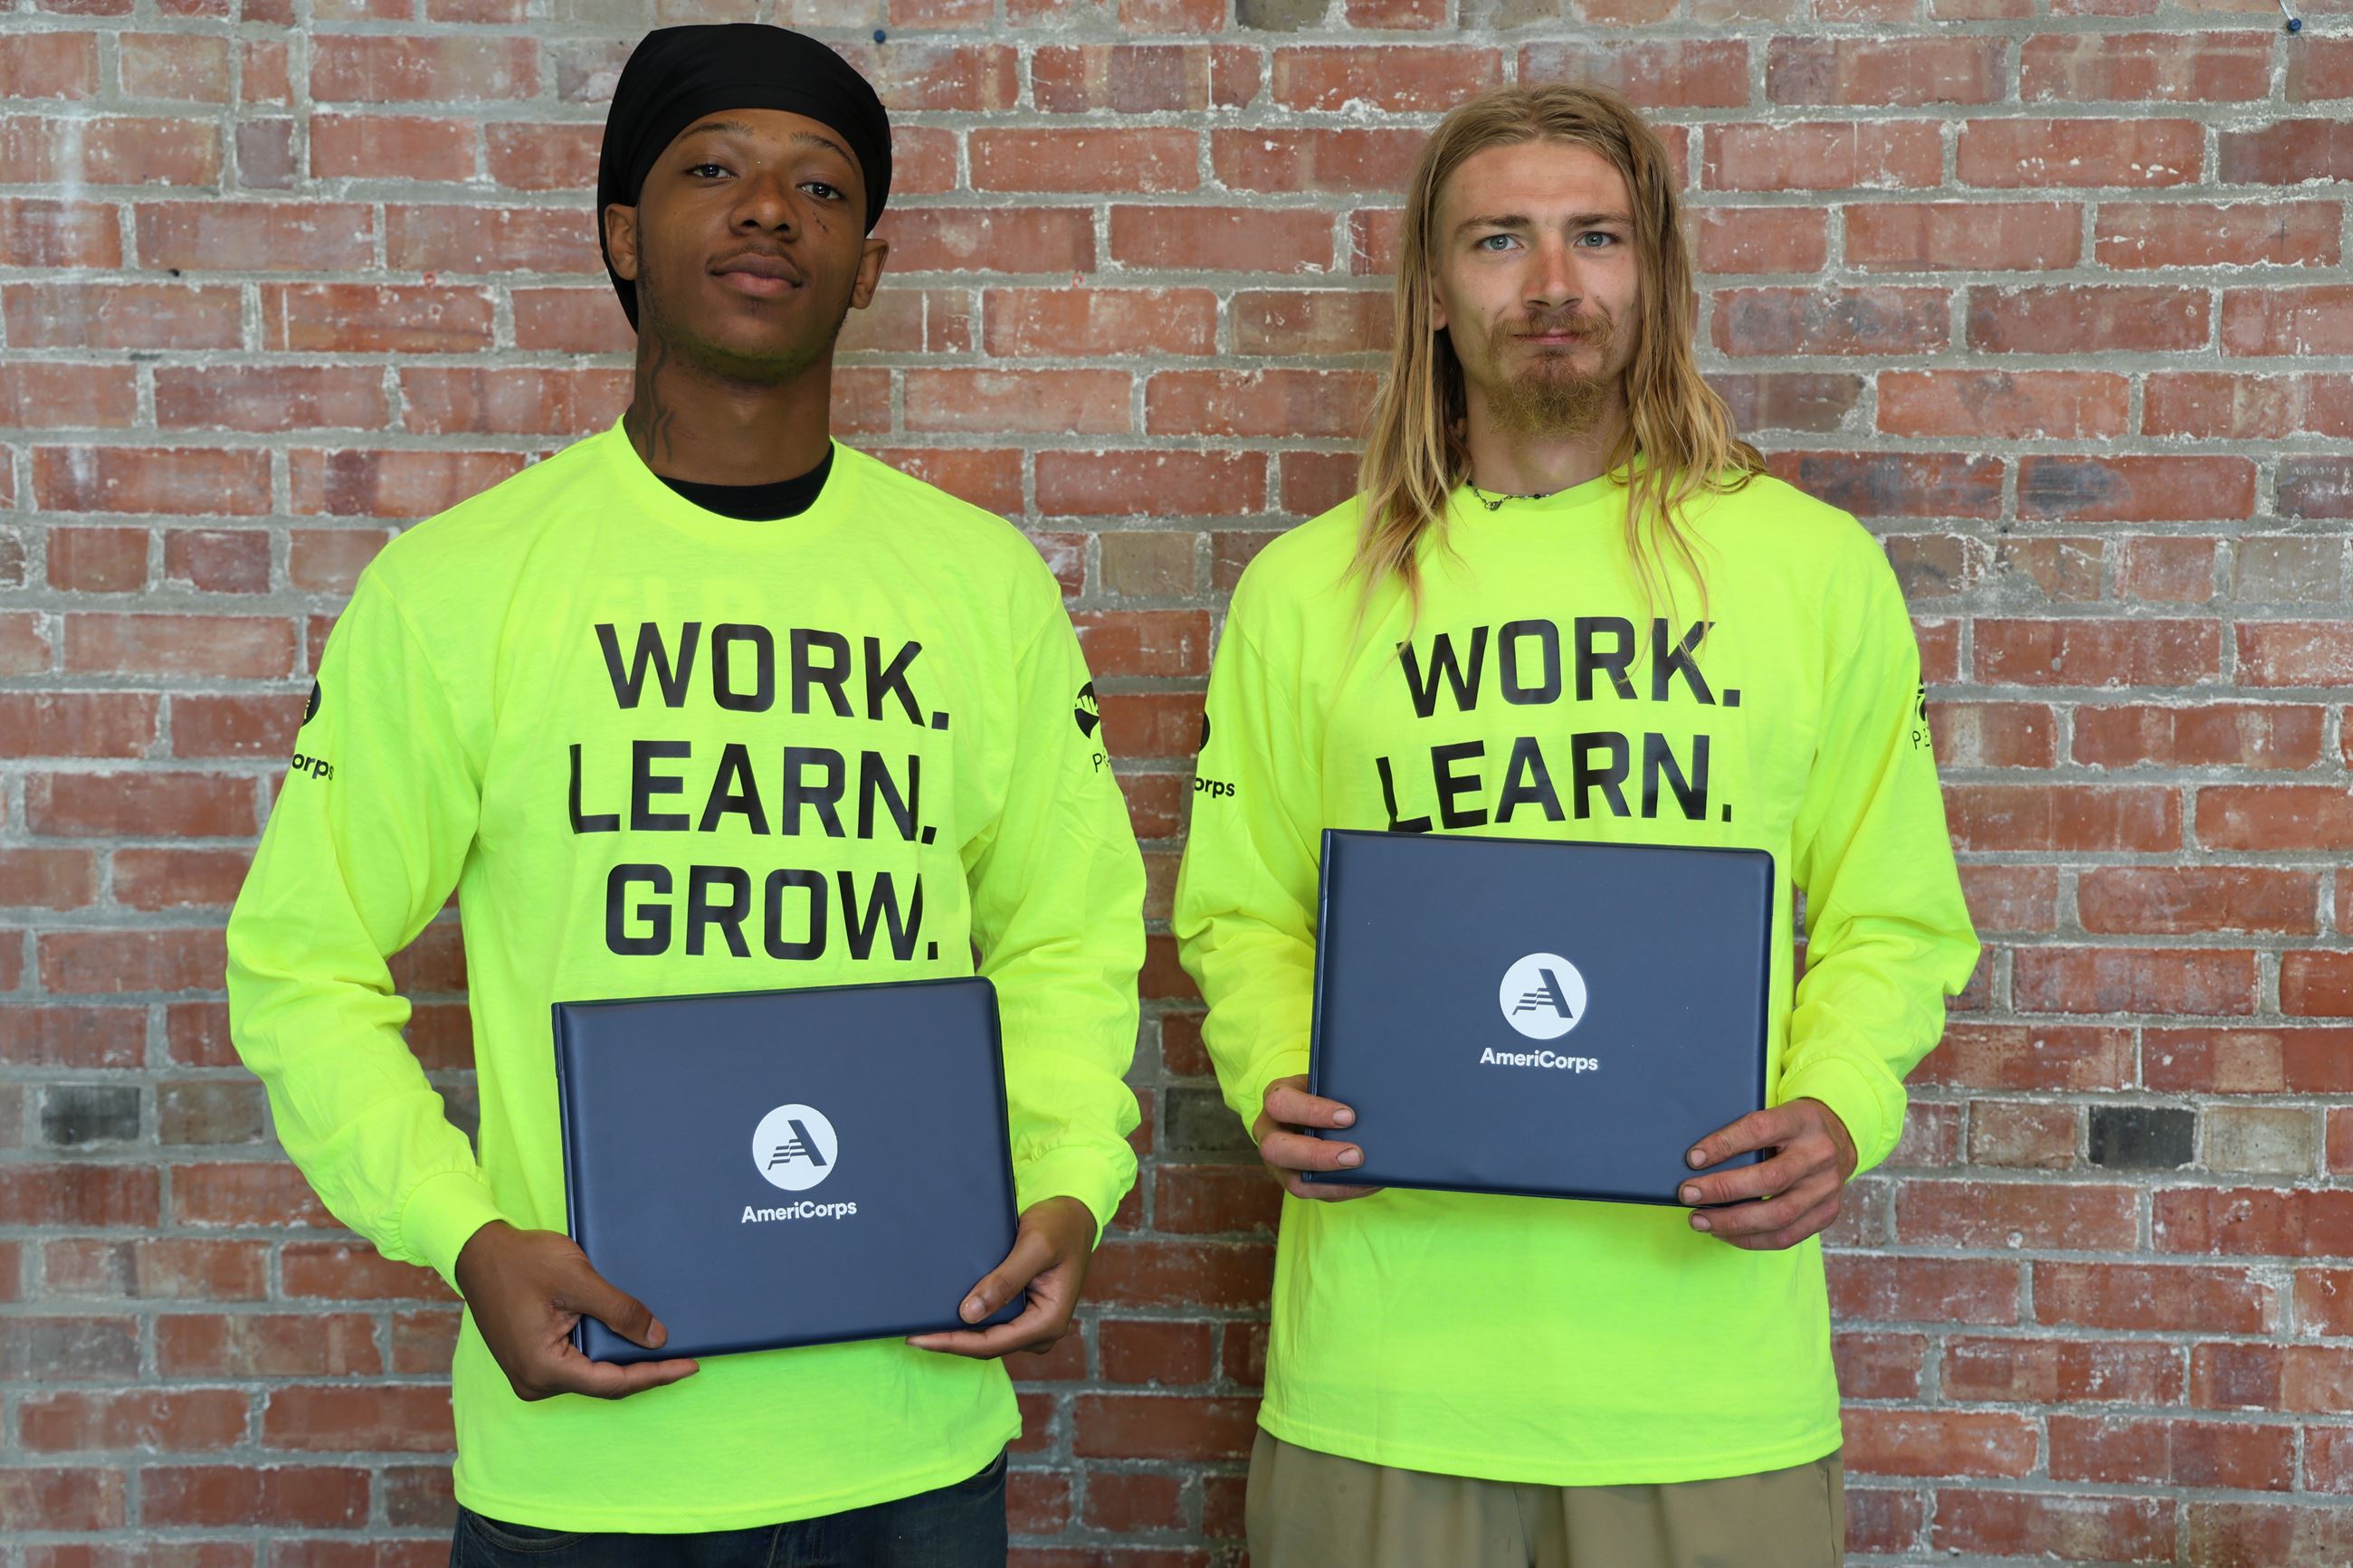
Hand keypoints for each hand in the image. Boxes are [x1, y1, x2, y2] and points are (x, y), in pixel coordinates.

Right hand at [453, 1220, 699, 1399]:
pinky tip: (629, 1343)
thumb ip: (619, 1311)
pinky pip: (576, 1365)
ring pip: (591, 1376)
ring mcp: (530, 1373)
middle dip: (644, 1373)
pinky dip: (604, 1355)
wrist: (480, 1252)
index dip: (654, 1376)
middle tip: (686, 1359)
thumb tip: (657, 1338)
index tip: (689, 1365)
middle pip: (603, 1384)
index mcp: (543, 1368)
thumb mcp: (578, 1280)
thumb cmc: (523, 1262)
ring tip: (665, 1352)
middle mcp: (534, 1381)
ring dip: (624, 1364)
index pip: (612, 1382)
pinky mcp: (531, 1360)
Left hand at [909, 1195, 1097, 1359]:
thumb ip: (1004, 1280)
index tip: (918, 1337)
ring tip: (919, 1323)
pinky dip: (966, 1320)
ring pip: (986, 1337)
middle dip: (949, 1340)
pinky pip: (991, 1324)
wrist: (1074, 1217)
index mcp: (1049, 1321)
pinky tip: (941, 1312)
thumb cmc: (1059, 1226)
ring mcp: (1032, 1325)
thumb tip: (969, 1314)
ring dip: (956, 1332)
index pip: (992, 1343)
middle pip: (986, 1345)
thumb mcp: (1034, 1246)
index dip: (952, 1343)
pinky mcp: (1023, 1315)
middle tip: (908, 1332)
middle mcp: (1041, 1331)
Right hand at [1251, 1075, 1380, 1201]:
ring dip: (1331, 1181)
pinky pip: (1314, 1193)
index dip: (1313, 1112)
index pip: (1281, 1104)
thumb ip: (1339, 1091)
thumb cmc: (1323, 1093)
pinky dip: (1342, 1190)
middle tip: (1356, 1155)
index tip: (1348, 1117)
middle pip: (1276, 1149)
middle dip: (1318, 1155)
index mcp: (1275, 1098)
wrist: (1313, 1111)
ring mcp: (1277, 1162)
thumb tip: (1372, 1106)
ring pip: (1293, 1181)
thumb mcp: (1325, 1083)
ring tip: (1363, 1174)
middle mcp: (1268, 1132)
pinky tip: (1366, 1183)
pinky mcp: (1292, 1181)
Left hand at [1676, 1098, 1859, 1250]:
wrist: (1839, 1138)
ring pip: (1779, 1214)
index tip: (1693, 1158)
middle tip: (1688, 1194)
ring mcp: (1826, 1188)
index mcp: (1802, 1120)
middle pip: (1770, 1179)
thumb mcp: (1776, 1114)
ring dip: (1733, 1222)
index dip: (1724, 1144)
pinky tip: (1725, 1233)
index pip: (1760, 1130)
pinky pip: (1786, 1236)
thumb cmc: (1792, 1127)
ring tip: (1700, 1221)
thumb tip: (1697, 1160)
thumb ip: (1746, 1132)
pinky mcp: (1827, 1213)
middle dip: (1723, 1190)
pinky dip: (1751, 1239)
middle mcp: (1819, 1155)